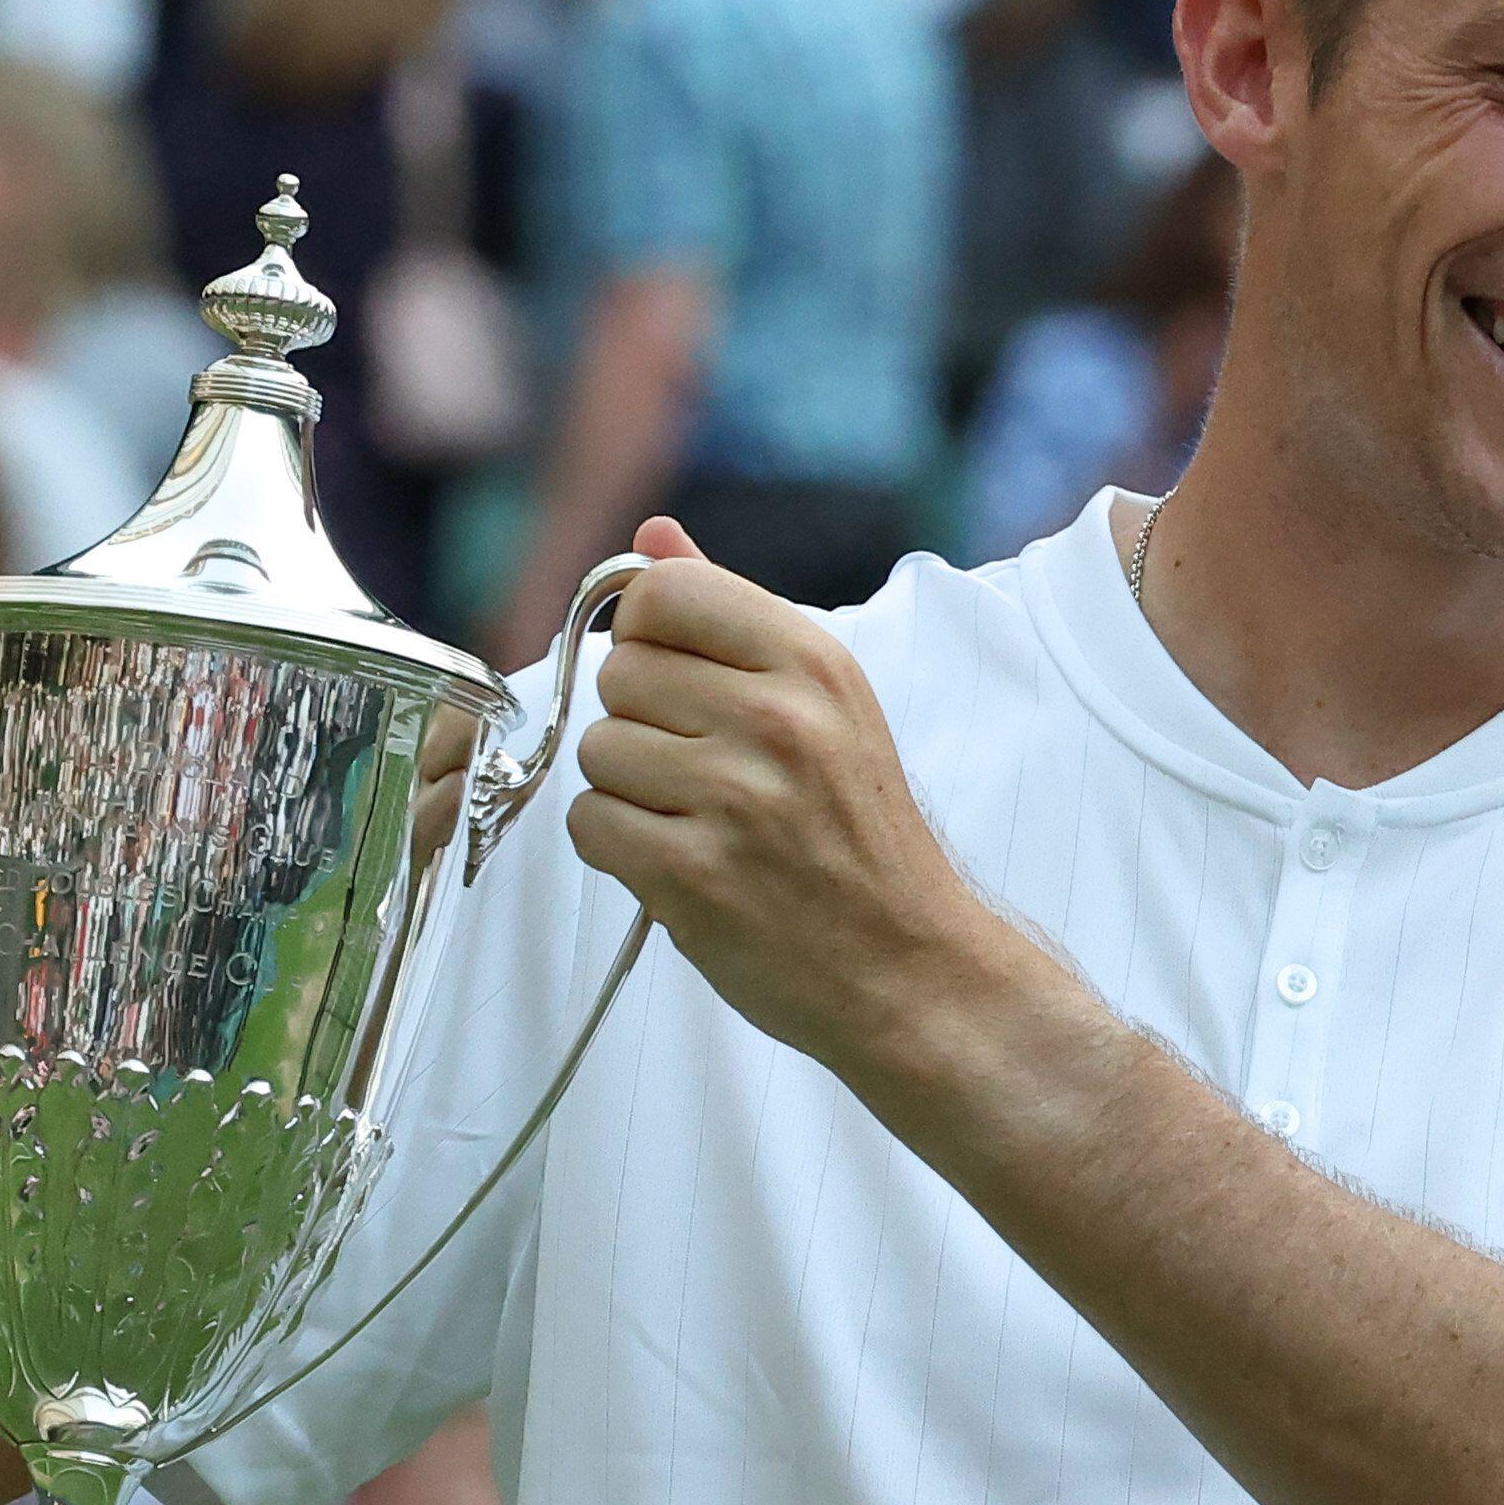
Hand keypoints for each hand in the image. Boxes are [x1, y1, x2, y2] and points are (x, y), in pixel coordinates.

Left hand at [563, 523, 1001, 1073]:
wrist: (913, 968)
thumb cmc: (863, 837)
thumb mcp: (827, 706)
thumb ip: (733, 617)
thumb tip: (652, 536)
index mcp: (815, 664)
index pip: (663, 594)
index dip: (652, 639)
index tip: (689, 688)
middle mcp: (779, 720)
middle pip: (618, 674)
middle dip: (643, 725)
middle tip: (706, 773)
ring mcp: (735, 798)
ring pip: (598, 752)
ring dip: (630, 792)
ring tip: (701, 823)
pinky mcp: (693, 873)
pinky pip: (590, 823)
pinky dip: (620, 849)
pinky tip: (682, 864)